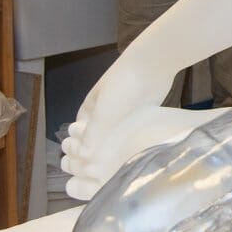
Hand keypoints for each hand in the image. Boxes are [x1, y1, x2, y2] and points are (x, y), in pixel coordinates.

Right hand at [60, 51, 203, 197]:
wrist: (152, 64)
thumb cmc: (122, 86)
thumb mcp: (103, 114)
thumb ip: (92, 136)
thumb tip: (83, 157)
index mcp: (90, 106)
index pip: (79, 131)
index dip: (79, 146)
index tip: (83, 164)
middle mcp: (106, 108)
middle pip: (99, 132)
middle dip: (99, 148)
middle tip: (102, 167)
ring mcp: (125, 108)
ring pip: (118, 131)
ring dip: (118, 143)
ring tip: (120, 162)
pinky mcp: (143, 109)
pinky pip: (135, 128)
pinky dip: (133, 137)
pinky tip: (137, 149)